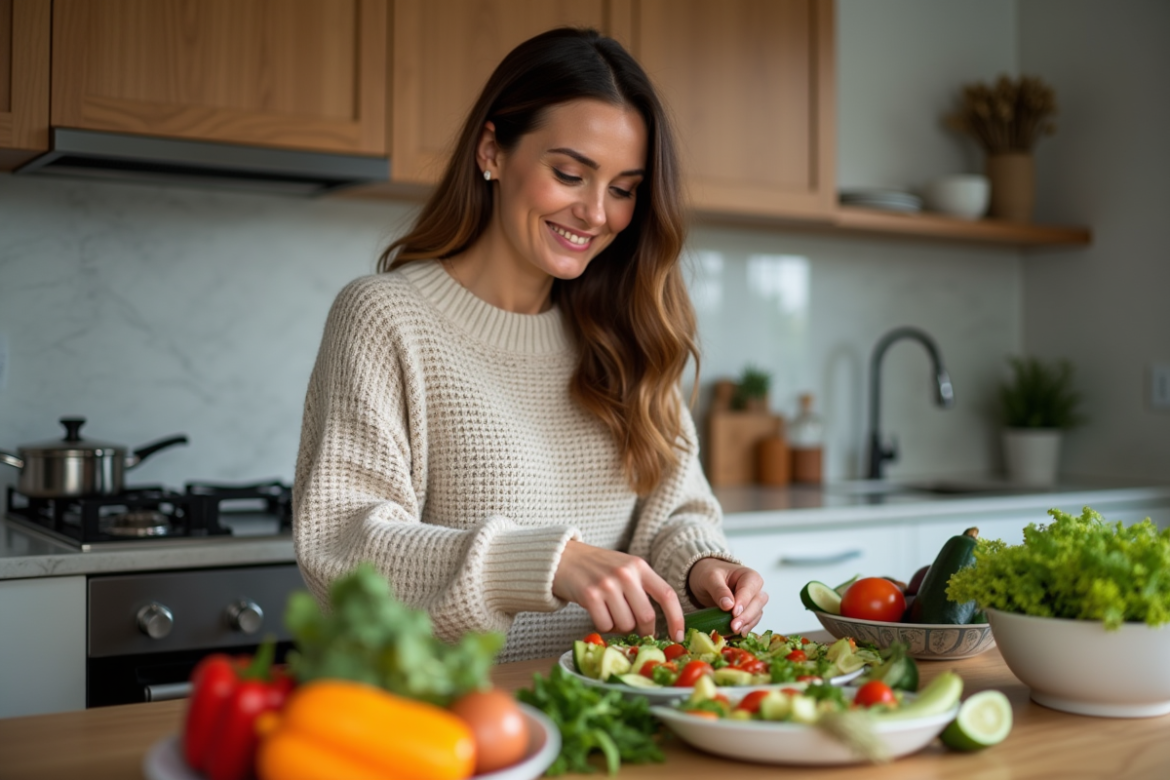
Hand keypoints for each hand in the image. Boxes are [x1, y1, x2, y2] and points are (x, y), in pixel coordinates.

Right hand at [552, 541, 685, 641]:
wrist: (563, 557)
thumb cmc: (597, 567)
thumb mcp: (625, 568)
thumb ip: (641, 588)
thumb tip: (655, 625)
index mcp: (640, 566)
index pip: (667, 595)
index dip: (676, 619)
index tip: (678, 636)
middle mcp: (626, 574)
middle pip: (646, 616)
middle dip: (644, 630)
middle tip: (637, 631)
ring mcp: (608, 584)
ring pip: (626, 624)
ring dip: (620, 627)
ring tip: (610, 613)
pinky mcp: (590, 594)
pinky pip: (605, 625)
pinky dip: (603, 626)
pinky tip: (597, 613)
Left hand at [687, 558, 767, 635]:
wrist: (706, 580)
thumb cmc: (710, 574)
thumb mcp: (710, 578)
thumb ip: (719, 590)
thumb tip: (728, 605)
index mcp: (749, 576)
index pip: (750, 589)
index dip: (743, 602)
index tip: (734, 613)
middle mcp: (755, 590)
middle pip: (757, 604)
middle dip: (746, 616)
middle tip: (734, 627)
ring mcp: (753, 603)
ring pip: (756, 615)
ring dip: (745, 625)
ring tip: (732, 633)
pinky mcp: (747, 614)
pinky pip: (750, 623)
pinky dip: (742, 629)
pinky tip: (733, 635)